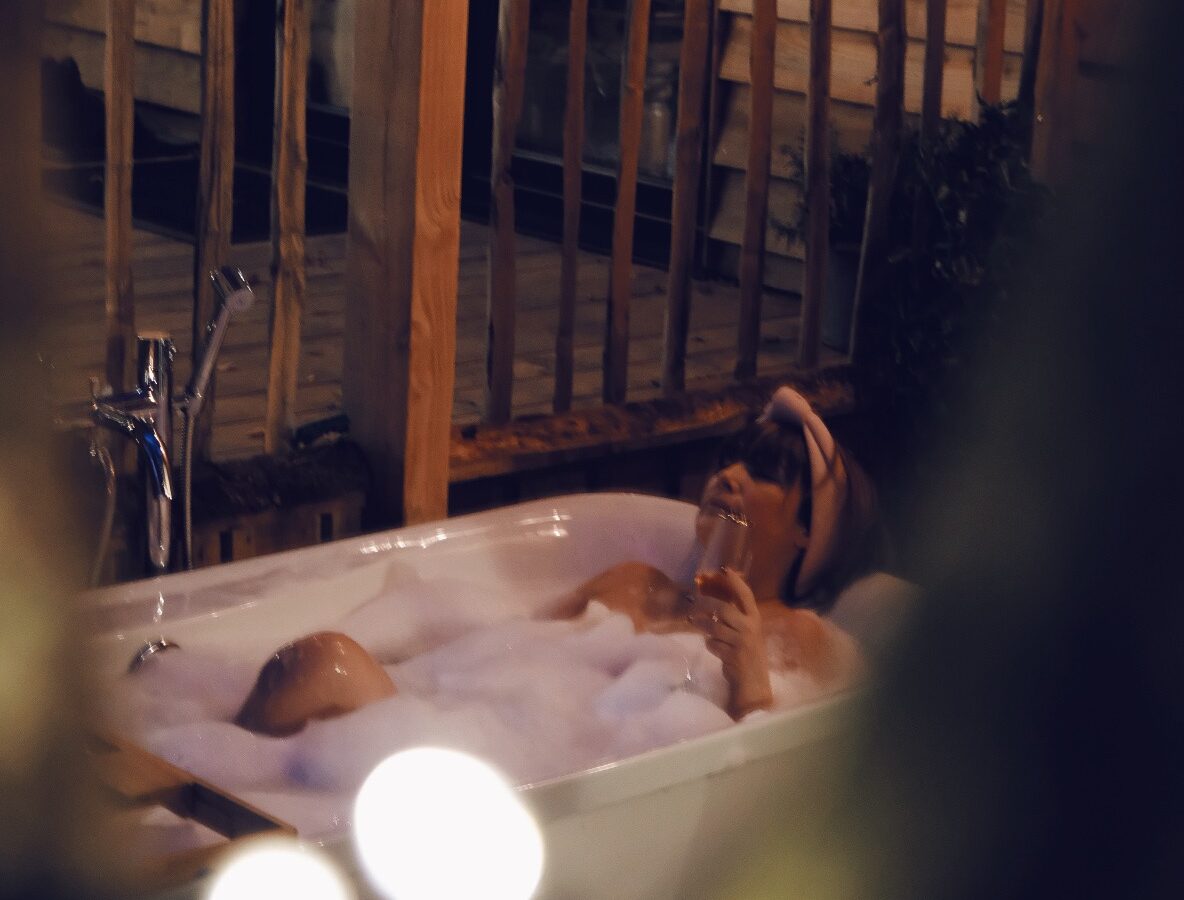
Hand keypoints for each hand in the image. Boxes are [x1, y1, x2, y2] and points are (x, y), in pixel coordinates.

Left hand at [690, 567, 772, 717]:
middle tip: (693, 601)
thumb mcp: (746, 633)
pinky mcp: (732, 656)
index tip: (723, 569)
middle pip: (723, 609)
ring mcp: (742, 642)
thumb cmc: (748, 656)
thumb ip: (735, 618)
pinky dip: (709, 643)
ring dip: (701, 623)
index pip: (746, 595)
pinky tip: (710, 645)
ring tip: (691, 620)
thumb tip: (712, 601)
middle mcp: (750, 628)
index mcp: (755, 619)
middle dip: (705, 603)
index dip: (734, 581)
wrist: (754, 684)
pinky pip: (713, 644)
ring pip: (714, 627)